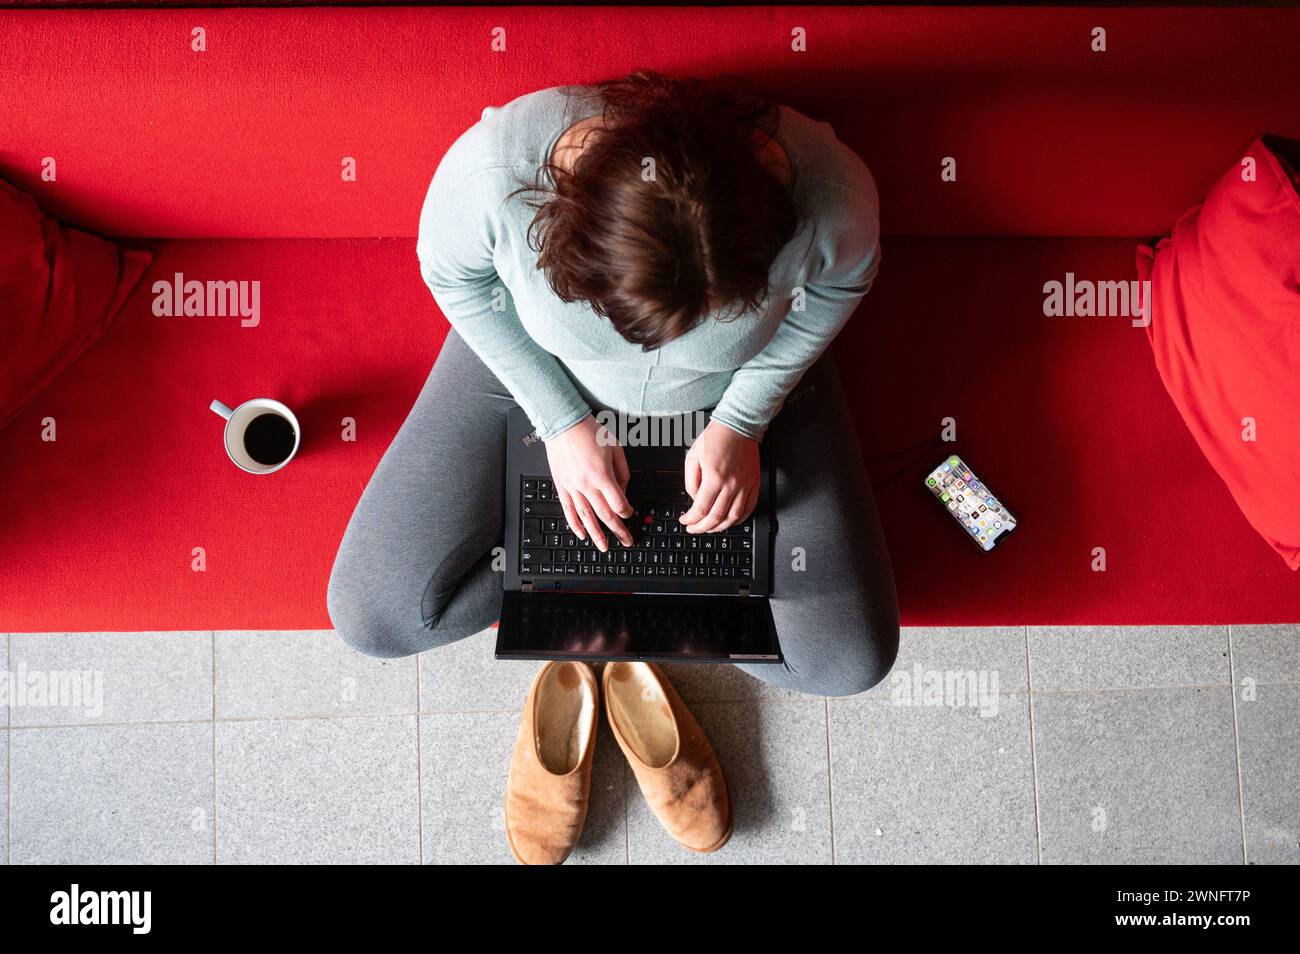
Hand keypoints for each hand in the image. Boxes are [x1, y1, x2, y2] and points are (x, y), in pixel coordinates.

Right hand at [544, 415, 632, 550]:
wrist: (563, 424)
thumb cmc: (589, 431)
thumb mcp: (615, 448)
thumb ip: (622, 472)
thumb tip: (624, 490)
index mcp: (602, 475)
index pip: (618, 504)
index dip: (627, 512)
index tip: (631, 514)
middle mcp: (586, 485)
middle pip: (605, 515)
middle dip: (618, 530)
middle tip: (626, 540)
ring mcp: (572, 487)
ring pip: (586, 517)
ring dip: (596, 534)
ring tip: (603, 546)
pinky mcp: (561, 486)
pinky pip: (568, 509)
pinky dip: (574, 524)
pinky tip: (581, 534)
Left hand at [680, 420, 759, 532]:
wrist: (738, 426)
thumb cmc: (715, 438)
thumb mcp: (693, 457)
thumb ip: (691, 482)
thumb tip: (695, 499)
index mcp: (714, 477)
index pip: (701, 509)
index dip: (691, 520)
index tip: (685, 521)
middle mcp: (731, 485)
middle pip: (716, 517)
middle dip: (702, 527)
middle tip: (694, 529)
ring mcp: (744, 486)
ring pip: (733, 517)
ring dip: (720, 527)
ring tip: (710, 528)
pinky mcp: (754, 484)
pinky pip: (749, 508)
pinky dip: (739, 519)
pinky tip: (730, 521)